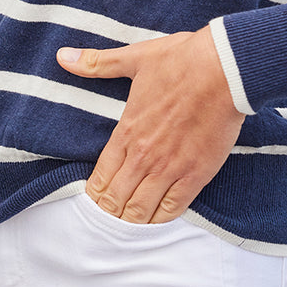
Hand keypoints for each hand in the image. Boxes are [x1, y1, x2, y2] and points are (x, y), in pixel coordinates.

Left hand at [56, 26, 244, 222]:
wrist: (223, 69)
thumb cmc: (181, 61)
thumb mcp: (135, 58)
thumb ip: (98, 64)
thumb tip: (63, 57)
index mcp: (127, 131)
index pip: (101, 175)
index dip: (94, 194)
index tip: (92, 203)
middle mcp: (144, 155)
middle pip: (117, 198)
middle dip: (108, 212)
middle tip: (104, 222)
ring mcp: (170, 168)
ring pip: (141, 210)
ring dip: (130, 221)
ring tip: (124, 229)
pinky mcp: (196, 174)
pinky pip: (172, 209)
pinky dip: (160, 220)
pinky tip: (154, 223)